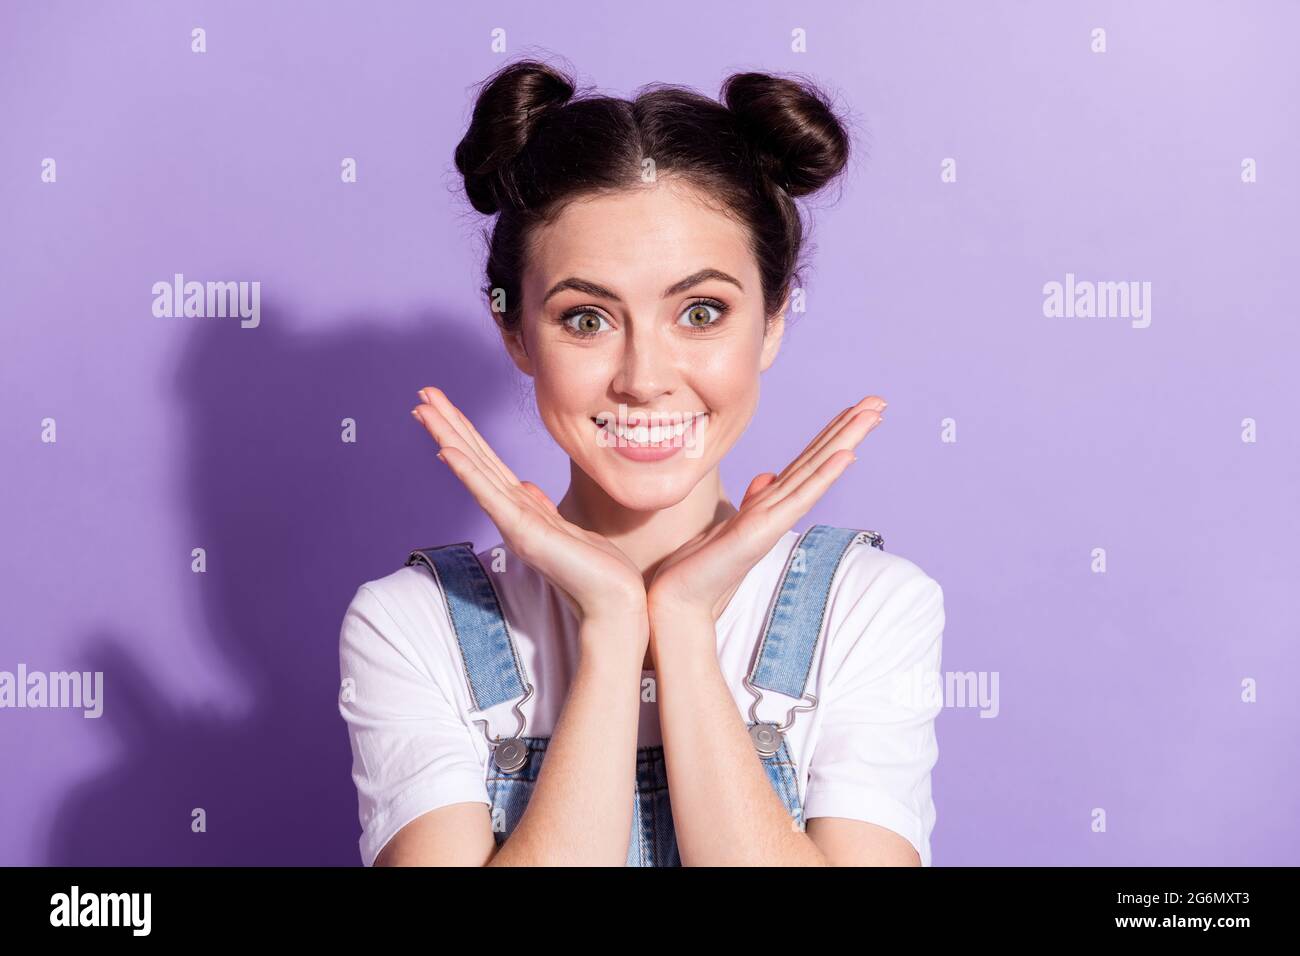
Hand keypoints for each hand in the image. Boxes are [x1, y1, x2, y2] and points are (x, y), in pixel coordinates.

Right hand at [411, 387, 647, 627]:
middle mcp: (511, 513)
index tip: (443, 406)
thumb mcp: (566, 528)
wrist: (613, 601)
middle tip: (421, 394)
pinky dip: (468, 472)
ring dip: (448, 437)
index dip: (465, 432)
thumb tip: (525, 486)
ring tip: (423, 409)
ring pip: (474, 470)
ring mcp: (513, 522)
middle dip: (448, 425)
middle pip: (473, 459)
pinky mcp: (523, 533)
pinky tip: (447, 451)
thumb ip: (541, 507)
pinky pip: (489, 495)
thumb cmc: (596, 570)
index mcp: (521, 508)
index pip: (487, 462)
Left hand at [647, 395, 886, 628]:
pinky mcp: (763, 532)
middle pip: (820, 460)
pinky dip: (824, 476)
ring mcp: (774, 519)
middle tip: (881, 400)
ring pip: (816, 472)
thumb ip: (753, 501)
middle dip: (850, 429)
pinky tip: (846, 456)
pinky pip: (799, 498)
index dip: (832, 432)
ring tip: (873, 415)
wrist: (680, 598)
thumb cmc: (702, 566)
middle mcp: (778, 508)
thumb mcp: (727, 525)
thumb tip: (767, 476)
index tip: (857, 408)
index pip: (808, 460)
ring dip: (846, 441)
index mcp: (771, 503)